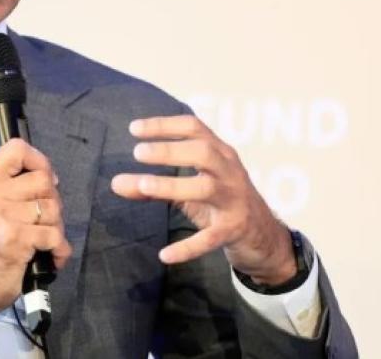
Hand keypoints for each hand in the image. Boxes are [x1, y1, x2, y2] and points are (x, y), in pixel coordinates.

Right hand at [0, 139, 71, 317]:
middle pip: (44, 180)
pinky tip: (50, 254)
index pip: (17, 149)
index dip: (39, 161)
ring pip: (53, 208)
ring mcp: (2, 215)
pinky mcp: (17, 238)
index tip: (43, 178)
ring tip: (42, 237)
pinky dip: (59, 248)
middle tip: (42, 217)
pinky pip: (55, 234)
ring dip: (55, 226)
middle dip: (52, 200)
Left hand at [110, 115, 296, 284]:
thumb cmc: (222, 202)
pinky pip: (210, 238)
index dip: (164, 126)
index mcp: (221, 154)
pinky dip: (188, 247)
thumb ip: (155, 186)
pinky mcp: (234, 230)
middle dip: (170, 151)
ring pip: (205, 187)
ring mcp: (234, 201)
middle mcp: (230, 172)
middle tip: (137, 153)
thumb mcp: (190, 189)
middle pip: (203, 151)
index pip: (194, 128)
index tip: (134, 129)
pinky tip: (165, 255)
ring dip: (173, 185)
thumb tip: (116, 183)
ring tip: (143, 186)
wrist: (264, 235)